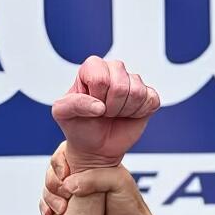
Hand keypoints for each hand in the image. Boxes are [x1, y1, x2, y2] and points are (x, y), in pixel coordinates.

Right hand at [39, 149, 167, 214]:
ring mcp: (74, 194)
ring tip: (61, 210)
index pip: (66, 153)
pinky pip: (49, 205)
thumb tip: (69, 185)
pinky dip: (45, 208)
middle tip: (64, 195)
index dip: (60, 162)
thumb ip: (95, 178)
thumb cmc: (130, 207)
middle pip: (53, 171)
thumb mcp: (118, 182)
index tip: (65, 175)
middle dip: (52, 182)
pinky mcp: (69, 211)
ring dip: (49, 197)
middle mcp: (82, 177)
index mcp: (94, 164)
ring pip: (49, 188)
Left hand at [51, 56, 159, 173]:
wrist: (95, 147)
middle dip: (111, 107)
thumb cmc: (78, 126)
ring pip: (137, 92)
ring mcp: (133, 81)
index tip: (91, 107)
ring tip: (115, 114)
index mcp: (92, 67)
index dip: (96, 99)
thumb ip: (73, 104)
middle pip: (120, 85)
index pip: (100, 79)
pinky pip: (151, 100)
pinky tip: (129, 115)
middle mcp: (114, 68)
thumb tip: (99, 107)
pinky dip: (139, 113)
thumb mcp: (63, 114)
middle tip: (104, 114)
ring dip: (124, 111)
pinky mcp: (148, 95)